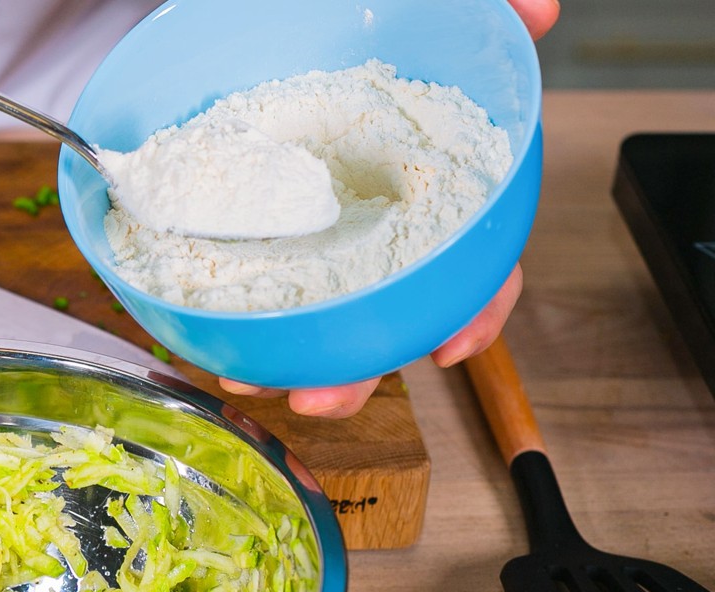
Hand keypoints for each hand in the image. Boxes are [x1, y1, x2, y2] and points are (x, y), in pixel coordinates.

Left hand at [221, 0, 558, 417]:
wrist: (265, 9)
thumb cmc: (353, 19)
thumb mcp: (425, 7)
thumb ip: (480, 8)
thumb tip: (537, 11)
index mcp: (422, 180)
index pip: (473, 258)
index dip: (475, 308)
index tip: (453, 348)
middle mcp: (371, 213)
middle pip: (383, 310)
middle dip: (357, 369)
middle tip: (319, 398)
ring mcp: (312, 223)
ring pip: (315, 313)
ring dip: (286, 359)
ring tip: (247, 378)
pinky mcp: (250, 219)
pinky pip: (248, 283)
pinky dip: (232, 318)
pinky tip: (209, 336)